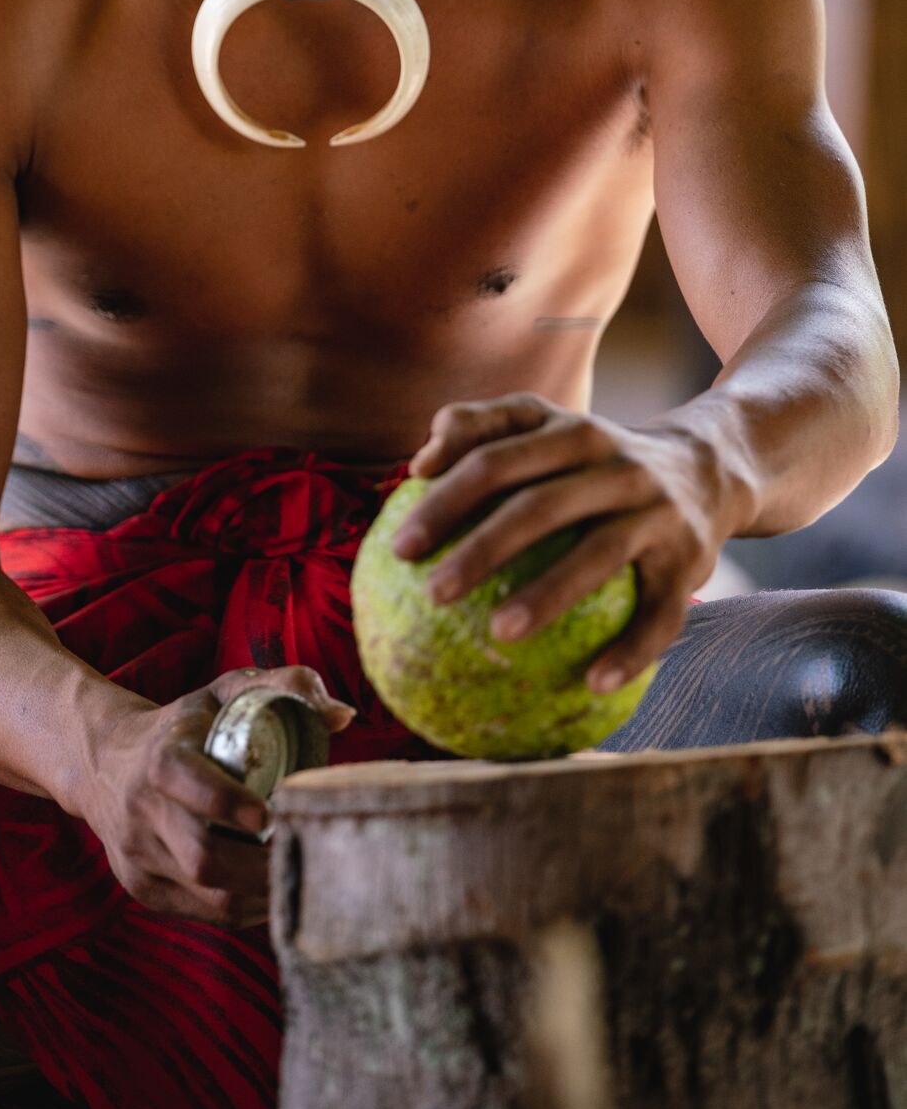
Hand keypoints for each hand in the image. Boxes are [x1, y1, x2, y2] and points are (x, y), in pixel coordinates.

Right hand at [82, 666, 355, 927]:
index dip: (226, 802)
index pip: (184, 781)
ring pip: (206, 896)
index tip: (270, 815)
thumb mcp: (225, 693)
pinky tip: (272, 889)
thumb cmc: (186, 724)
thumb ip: (283, 688)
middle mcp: (141, 811)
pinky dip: (245, 907)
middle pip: (201, 857)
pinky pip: (202, 913)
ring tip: (301, 875)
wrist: (104, 761)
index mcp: (160, 757)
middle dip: (262, 866)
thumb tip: (343, 716)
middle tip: (310, 856)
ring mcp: (138, 857)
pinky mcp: (143, 888)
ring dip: (261, 893)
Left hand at [396, 394, 752, 692]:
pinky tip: (589, 684)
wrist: (710, 466)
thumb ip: (481, 426)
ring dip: (549, 596)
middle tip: (432, 593)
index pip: (495, 460)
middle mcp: (618, 466)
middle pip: (540, 505)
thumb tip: (417, 462)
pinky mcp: (692, 561)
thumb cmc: (596, 454)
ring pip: (599, 556)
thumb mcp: (546, 424)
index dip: (445, 500)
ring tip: (497, 634)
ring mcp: (659, 513)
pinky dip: (630, 651)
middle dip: (483, 548)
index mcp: (571, 432)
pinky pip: (661, 615)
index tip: (399, 548)